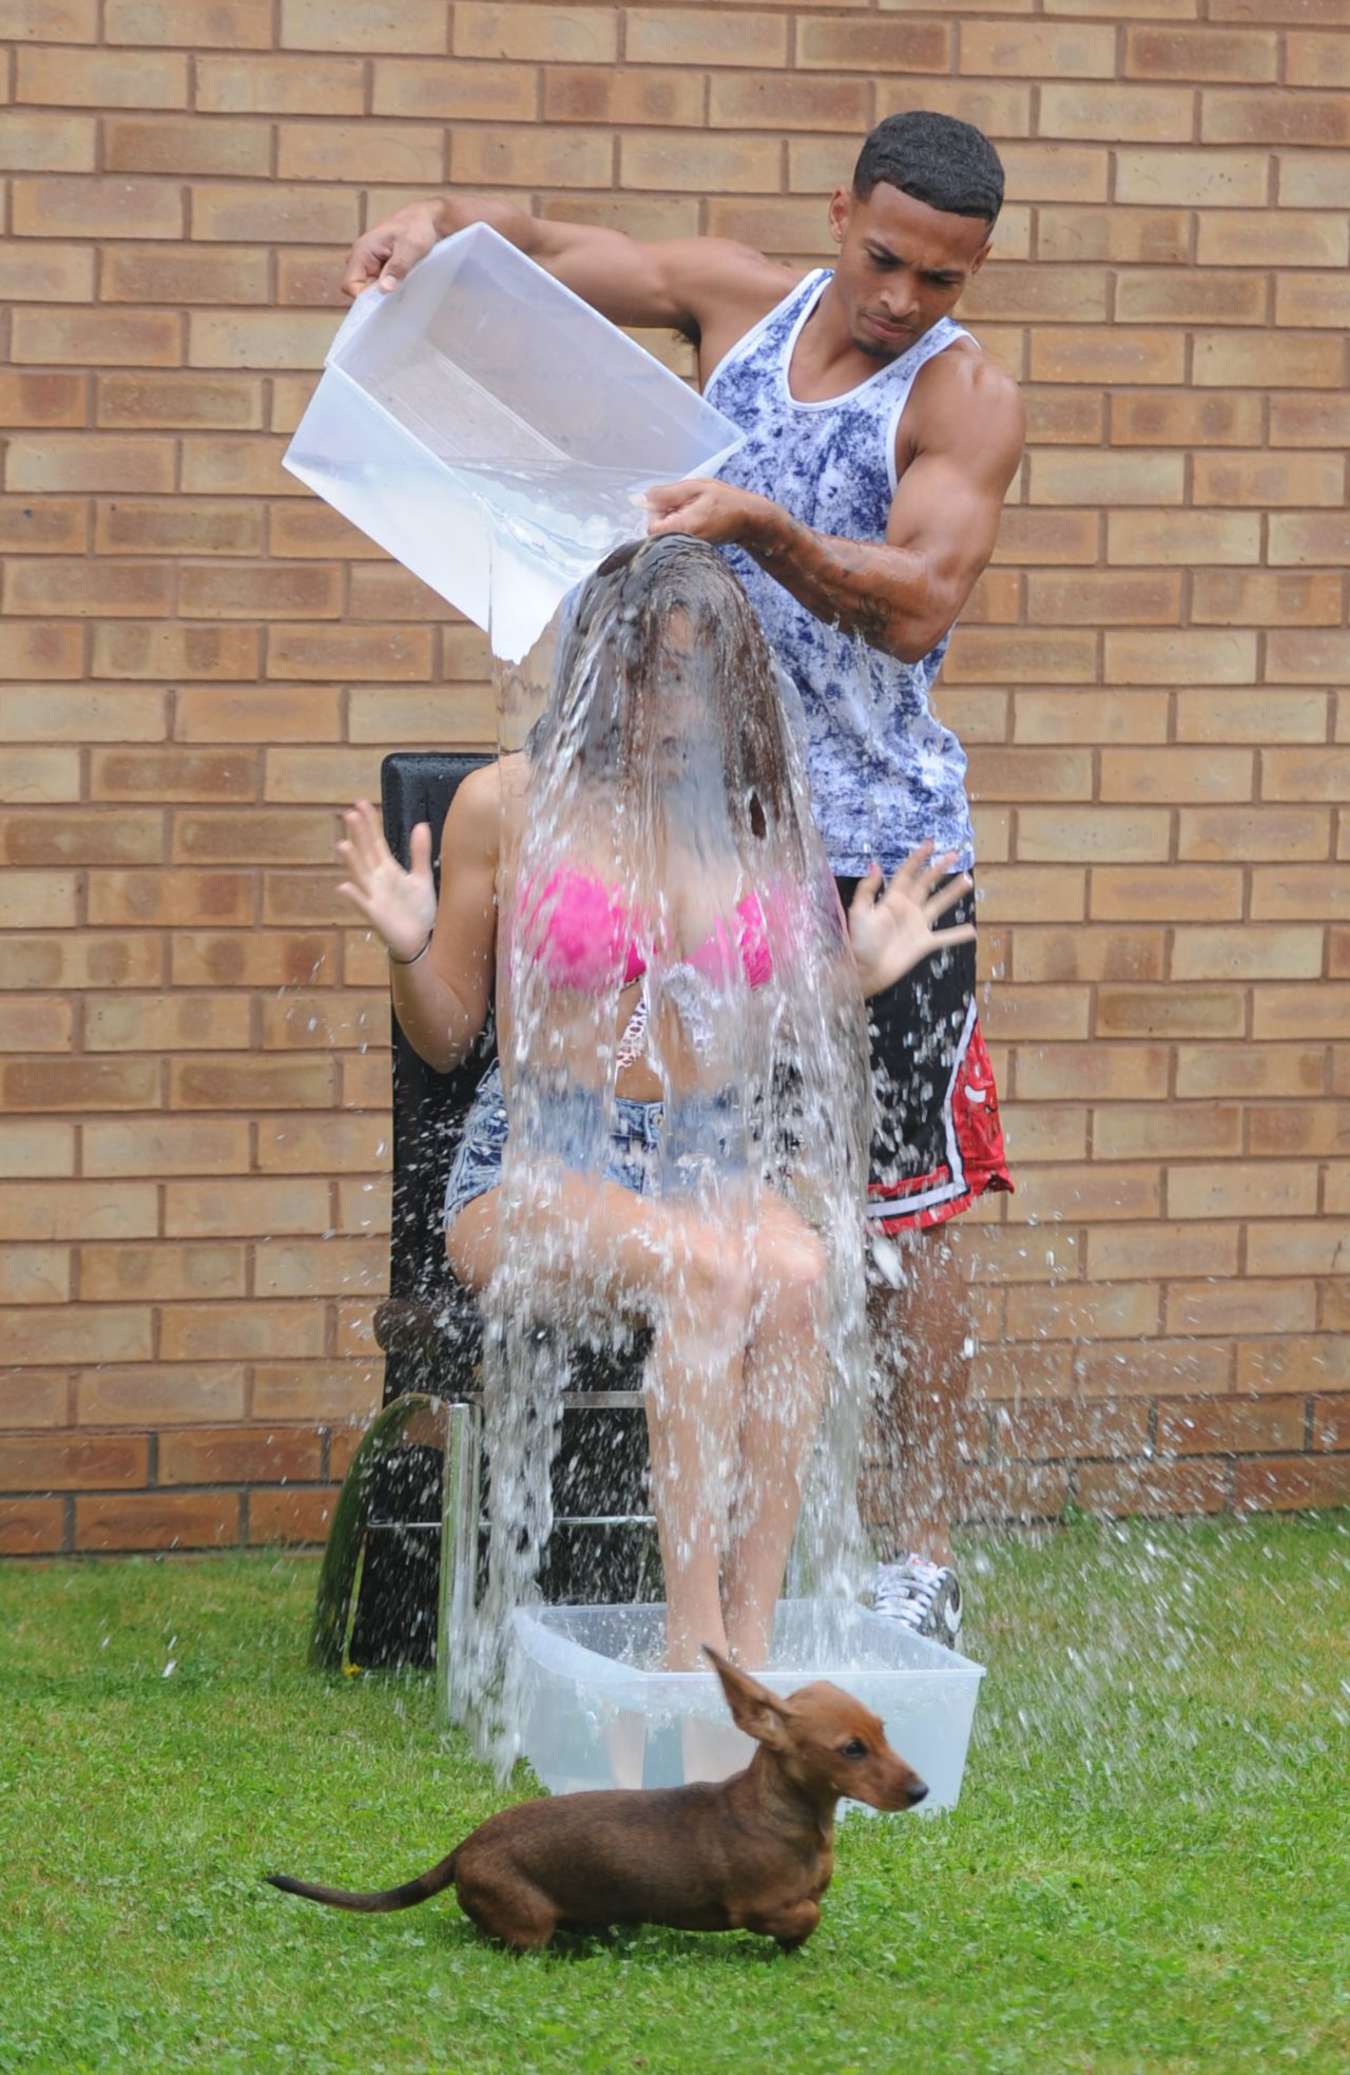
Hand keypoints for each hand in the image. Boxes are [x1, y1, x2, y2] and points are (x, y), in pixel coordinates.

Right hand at [336, 800, 436, 961]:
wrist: (421, 940)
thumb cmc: (418, 910)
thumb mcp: (421, 877)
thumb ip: (419, 852)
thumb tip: (421, 824)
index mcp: (388, 869)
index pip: (376, 841)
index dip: (369, 823)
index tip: (361, 803)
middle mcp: (377, 879)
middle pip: (366, 852)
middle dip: (358, 835)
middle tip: (349, 814)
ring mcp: (374, 896)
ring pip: (360, 874)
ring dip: (351, 861)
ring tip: (343, 844)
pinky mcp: (376, 915)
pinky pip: (363, 904)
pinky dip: (353, 896)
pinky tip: (343, 885)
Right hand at [341, 201, 442, 299]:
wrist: (428, 219)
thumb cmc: (417, 227)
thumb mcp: (410, 248)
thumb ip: (397, 268)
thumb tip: (384, 289)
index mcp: (362, 250)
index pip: (350, 284)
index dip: (363, 297)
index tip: (383, 302)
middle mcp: (362, 257)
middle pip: (359, 288)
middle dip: (375, 296)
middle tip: (397, 297)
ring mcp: (370, 262)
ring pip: (370, 288)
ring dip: (384, 292)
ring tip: (402, 289)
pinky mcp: (380, 267)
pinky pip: (379, 284)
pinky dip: (390, 288)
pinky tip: (403, 286)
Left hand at [644, 478, 779, 547]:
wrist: (748, 520)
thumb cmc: (725, 501)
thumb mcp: (696, 487)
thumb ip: (667, 493)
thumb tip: (642, 497)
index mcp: (683, 527)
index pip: (651, 527)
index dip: (655, 512)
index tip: (670, 502)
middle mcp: (683, 543)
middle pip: (656, 533)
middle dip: (664, 516)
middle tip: (684, 504)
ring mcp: (687, 548)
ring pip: (665, 535)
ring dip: (672, 521)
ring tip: (692, 511)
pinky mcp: (691, 549)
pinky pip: (675, 538)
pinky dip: (680, 527)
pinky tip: (695, 520)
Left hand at [847, 844, 974, 997]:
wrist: (864, 971)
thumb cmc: (859, 942)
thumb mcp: (859, 913)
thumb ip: (867, 890)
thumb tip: (875, 865)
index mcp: (892, 899)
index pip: (907, 873)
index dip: (918, 858)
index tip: (930, 844)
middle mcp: (907, 909)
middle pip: (926, 884)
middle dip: (939, 869)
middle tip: (954, 855)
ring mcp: (917, 926)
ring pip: (939, 905)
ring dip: (952, 893)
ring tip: (967, 880)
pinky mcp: (923, 944)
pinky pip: (944, 938)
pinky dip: (957, 935)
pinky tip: (972, 930)